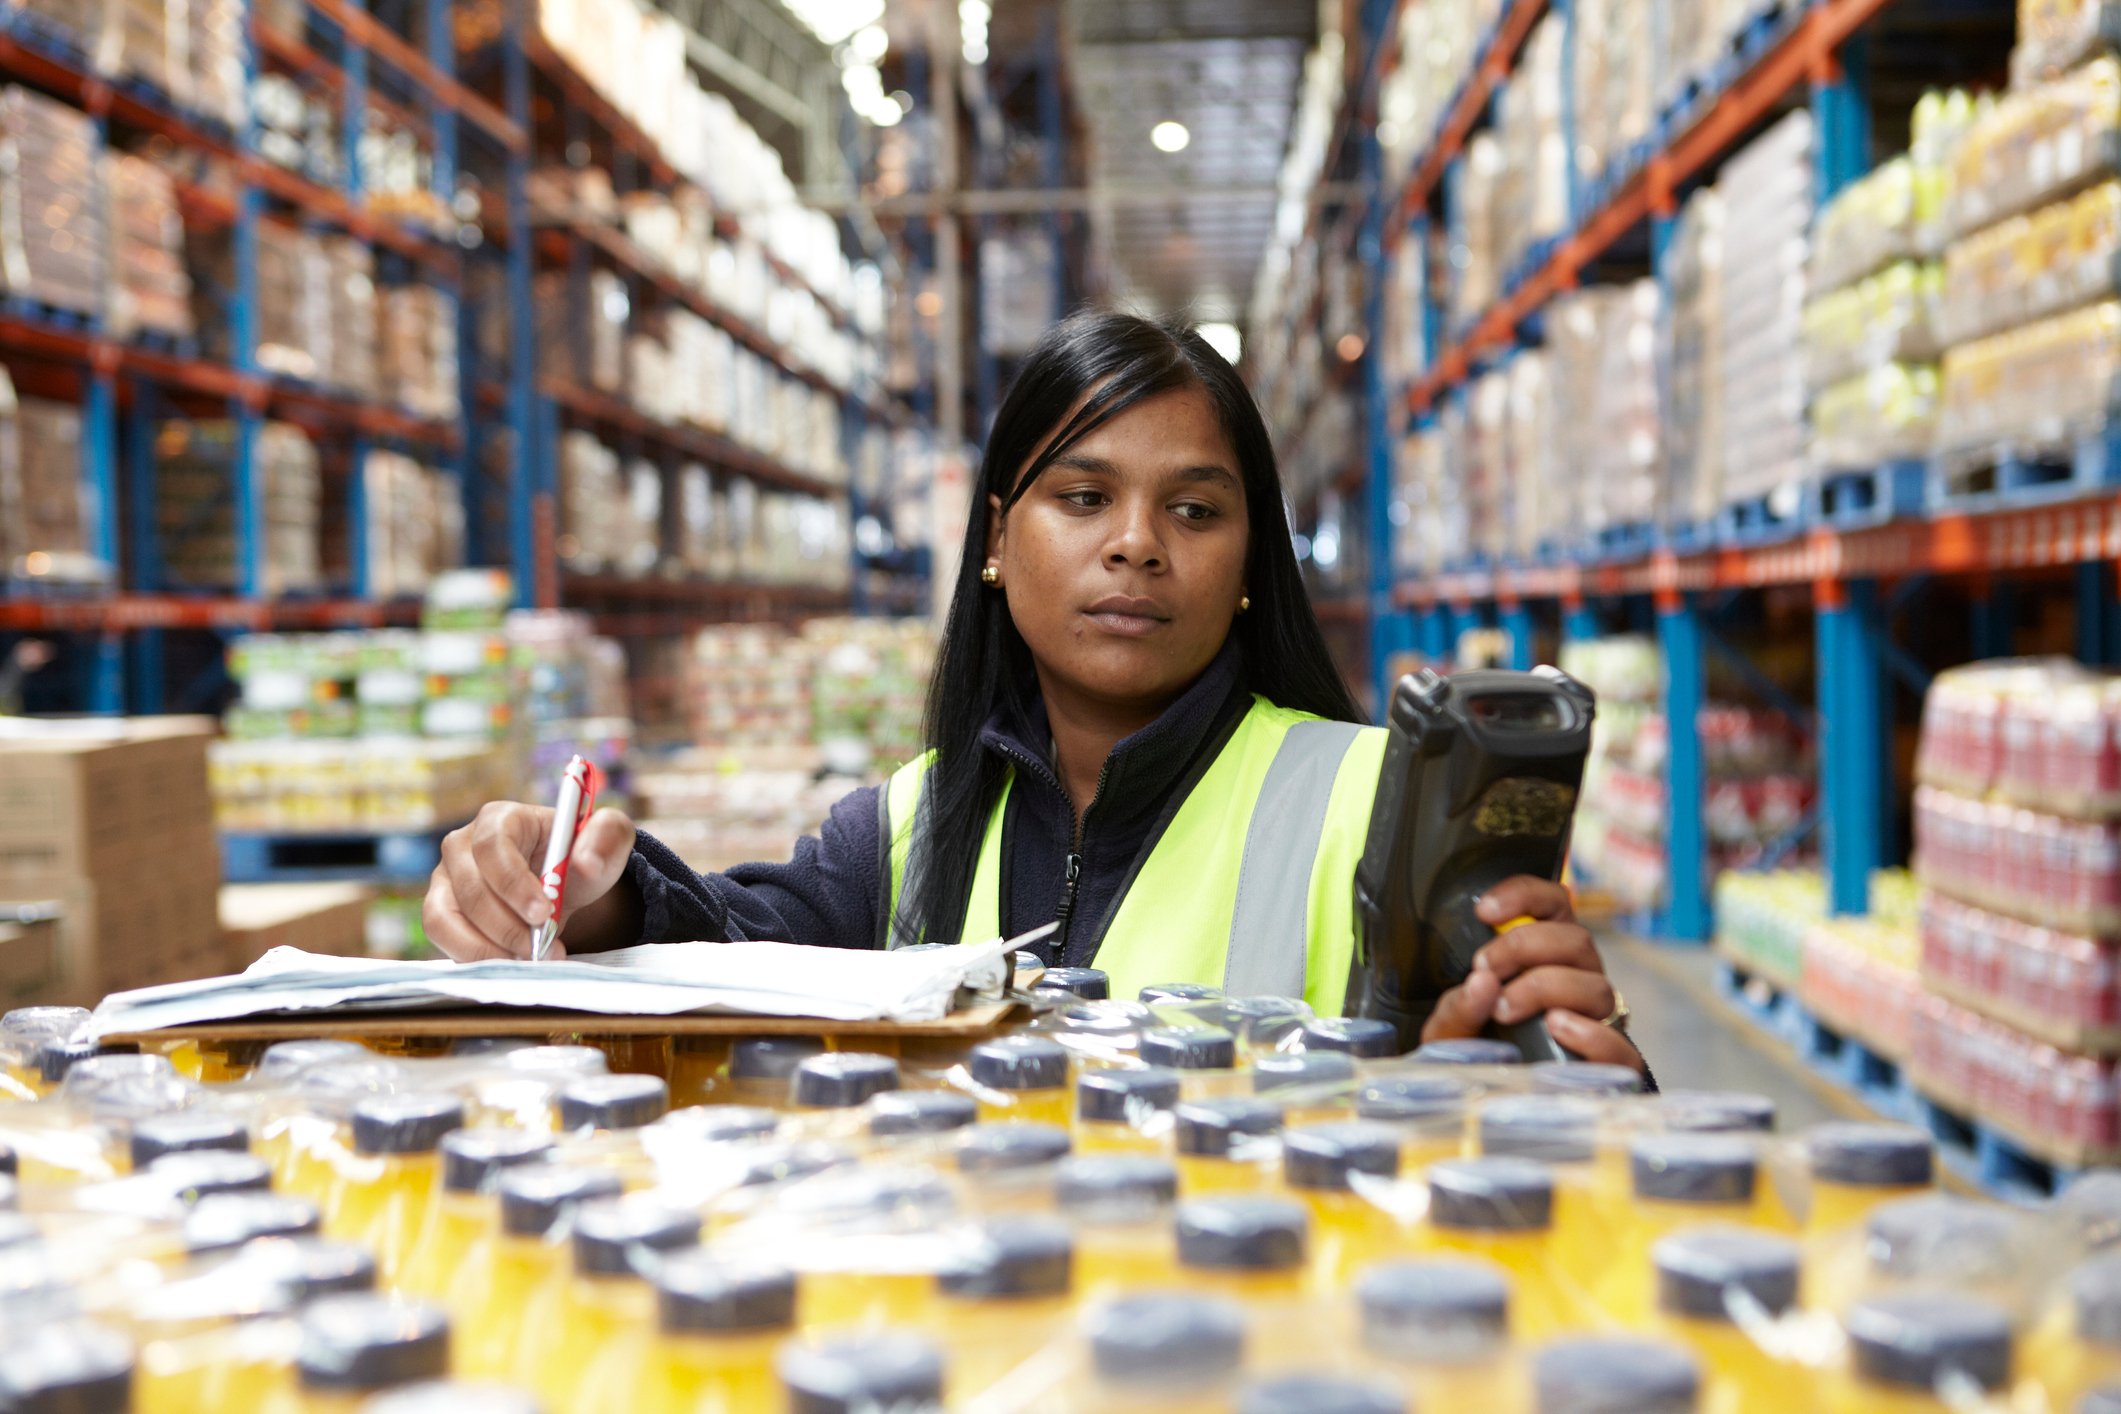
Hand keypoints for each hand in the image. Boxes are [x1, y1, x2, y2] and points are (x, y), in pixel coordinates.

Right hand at [423, 802, 636, 961]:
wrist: (565, 888)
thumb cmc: (580, 857)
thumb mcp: (609, 839)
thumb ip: (608, 837)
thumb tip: (586, 862)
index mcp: (502, 817)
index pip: (492, 847)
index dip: (513, 884)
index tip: (544, 913)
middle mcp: (463, 844)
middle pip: (471, 889)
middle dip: (508, 927)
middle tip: (544, 947)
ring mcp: (446, 878)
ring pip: (447, 918)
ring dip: (489, 947)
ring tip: (531, 958)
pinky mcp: (440, 910)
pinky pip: (442, 937)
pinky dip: (474, 956)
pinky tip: (511, 961)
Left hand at [1418, 875, 1644, 1070]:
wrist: (1497, 1109)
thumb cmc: (1477, 1057)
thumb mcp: (1451, 1031)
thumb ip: (1459, 1008)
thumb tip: (1482, 982)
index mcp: (1547, 959)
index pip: (1556, 906)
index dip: (1527, 895)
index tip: (1484, 912)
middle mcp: (1579, 982)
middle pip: (1577, 940)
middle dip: (1525, 946)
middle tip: (1485, 969)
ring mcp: (1598, 1022)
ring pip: (1597, 986)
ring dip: (1546, 987)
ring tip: (1505, 1009)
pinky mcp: (1610, 1067)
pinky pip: (1623, 1048)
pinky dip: (1592, 1035)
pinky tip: (1557, 1029)